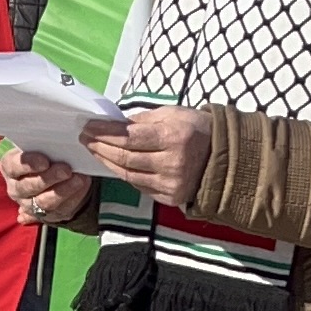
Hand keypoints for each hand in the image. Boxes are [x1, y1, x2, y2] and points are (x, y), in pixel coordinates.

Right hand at [0, 146, 92, 227]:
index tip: (44, 161)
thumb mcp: (36, 144)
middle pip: (28, 187)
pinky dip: (74, 197)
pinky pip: (61, 208)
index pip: (12, 166)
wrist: (51, 172)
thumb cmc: (41, 152)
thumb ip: (39, 141)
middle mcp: (16, 188)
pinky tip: (82, 185)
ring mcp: (31, 204)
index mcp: (9, 167)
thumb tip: (50, 138)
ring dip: (63, 190)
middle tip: (66, 169)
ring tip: (78, 179)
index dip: (28, 164)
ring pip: (44, 202)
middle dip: (48, 178)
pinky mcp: (50, 214)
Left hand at [86, 105, 213, 211]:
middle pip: (125, 157)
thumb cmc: (196, 129)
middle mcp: (172, 163)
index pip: (130, 137)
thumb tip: (114, 123)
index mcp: (174, 137)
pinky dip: (123, 174)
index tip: (89, 127)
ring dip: (107, 161)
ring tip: (94, 149)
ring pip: (128, 174)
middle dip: (101, 146)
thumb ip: (142, 119)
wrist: (225, 156)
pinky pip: (139, 185)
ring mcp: (171, 183)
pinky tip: (113, 163)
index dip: (106, 133)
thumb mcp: (173, 114)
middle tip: (86, 138)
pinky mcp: (170, 197)